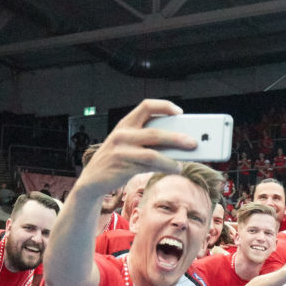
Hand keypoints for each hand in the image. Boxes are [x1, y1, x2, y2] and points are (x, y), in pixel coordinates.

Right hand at [74, 99, 194, 199]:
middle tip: (193, 143)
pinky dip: (164, 168)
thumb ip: (147, 140)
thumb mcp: (127, 144)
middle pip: (155, 132)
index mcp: (125, 123)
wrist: (92, 179)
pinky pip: (148, 167)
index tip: (180, 112)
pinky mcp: (122, 167)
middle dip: (177, 137)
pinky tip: (174, 168)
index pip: (146, 106)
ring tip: (183, 163)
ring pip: (153, 153)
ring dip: (172, 159)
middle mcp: (122, 134)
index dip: (165, 106)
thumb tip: (178, 143)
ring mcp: (121, 151)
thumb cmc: (116, 159)